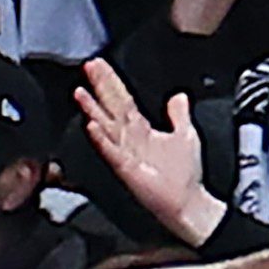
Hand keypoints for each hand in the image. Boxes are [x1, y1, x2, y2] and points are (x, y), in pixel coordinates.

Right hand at [76, 56, 218, 243]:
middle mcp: (129, 140)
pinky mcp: (127, 169)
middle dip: (100, 87)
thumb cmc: (184, 175)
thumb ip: (179, 115)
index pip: (122, 100)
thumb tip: (178, 96)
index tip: (100, 65)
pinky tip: (92, 126)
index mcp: (141, 131)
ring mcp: (125, 154)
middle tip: (89, 66)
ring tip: (81, 92)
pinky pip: (111, 152)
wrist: (187, 203)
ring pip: (106, 127)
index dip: (112, 82)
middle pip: (111, 108)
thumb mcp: (186, 135)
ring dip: (93, 110)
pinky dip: (101, 139)